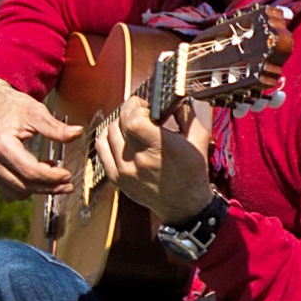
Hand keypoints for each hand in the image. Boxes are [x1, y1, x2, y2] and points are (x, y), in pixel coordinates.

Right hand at [0, 78, 81, 201]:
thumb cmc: (11, 106)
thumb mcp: (34, 111)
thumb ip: (55, 127)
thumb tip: (78, 133)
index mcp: (1, 145)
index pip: (30, 171)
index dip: (52, 177)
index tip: (68, 175)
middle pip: (24, 186)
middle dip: (49, 188)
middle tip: (68, 185)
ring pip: (16, 193)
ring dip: (37, 190)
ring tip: (54, 177)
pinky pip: (8, 191)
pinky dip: (24, 189)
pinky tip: (37, 177)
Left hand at [98, 94, 213, 222]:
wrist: (184, 206)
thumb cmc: (193, 172)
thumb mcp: (198, 139)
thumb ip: (186, 113)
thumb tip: (173, 95)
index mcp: (160, 149)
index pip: (132, 120)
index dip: (135, 106)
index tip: (144, 105)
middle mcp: (139, 160)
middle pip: (120, 123)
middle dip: (129, 111)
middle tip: (140, 111)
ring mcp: (124, 171)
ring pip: (108, 133)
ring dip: (119, 123)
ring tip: (131, 124)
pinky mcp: (116, 179)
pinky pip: (101, 149)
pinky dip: (108, 137)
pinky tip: (120, 136)